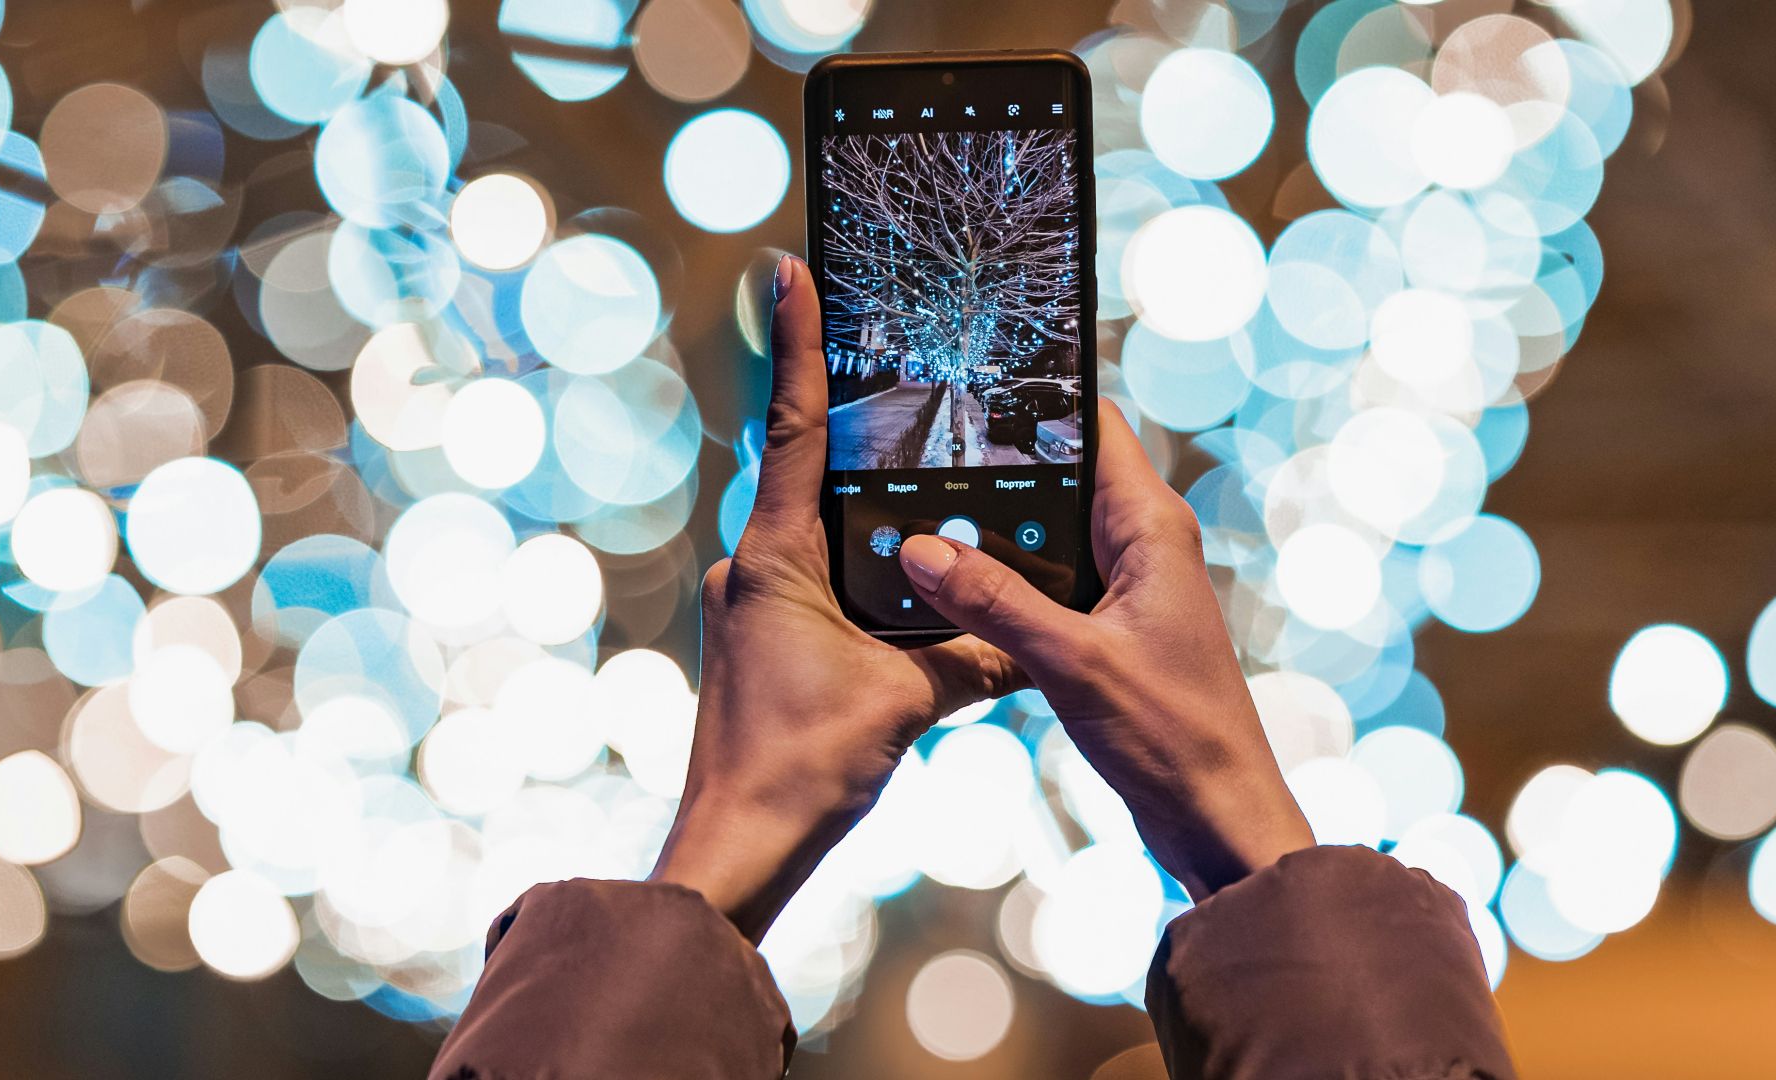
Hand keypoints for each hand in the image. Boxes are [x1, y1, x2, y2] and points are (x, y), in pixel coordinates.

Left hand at [649, 257, 1023, 940]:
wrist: (741, 845)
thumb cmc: (801, 767)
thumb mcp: (908, 701)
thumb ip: (975, 656)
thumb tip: (1033, 638)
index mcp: (776, 556)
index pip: (792, 428)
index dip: (794, 344)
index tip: (785, 270)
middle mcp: (754, 566)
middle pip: (806, 468)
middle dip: (846, 419)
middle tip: (888, 359)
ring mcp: (753, 603)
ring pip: (814, 527)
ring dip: (858, 504)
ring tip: (915, 470)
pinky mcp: (763, 639)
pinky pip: (816, 577)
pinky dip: (856, 564)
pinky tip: (902, 578)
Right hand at [896, 402, 1313, 900]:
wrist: (1217, 816)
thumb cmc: (1175, 736)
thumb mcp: (1072, 661)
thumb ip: (995, 602)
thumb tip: (922, 549)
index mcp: (1152, 528)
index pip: (1094, 427)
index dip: (1038, 401)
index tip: (970, 390)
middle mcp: (1144, 545)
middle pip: (1061, 476)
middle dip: (996, 469)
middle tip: (916, 458)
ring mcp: (1128, 587)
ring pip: (1050, 533)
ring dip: (995, 533)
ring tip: (917, 518)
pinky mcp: (1111, 629)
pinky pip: (1050, 584)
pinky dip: (1007, 584)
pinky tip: (954, 592)